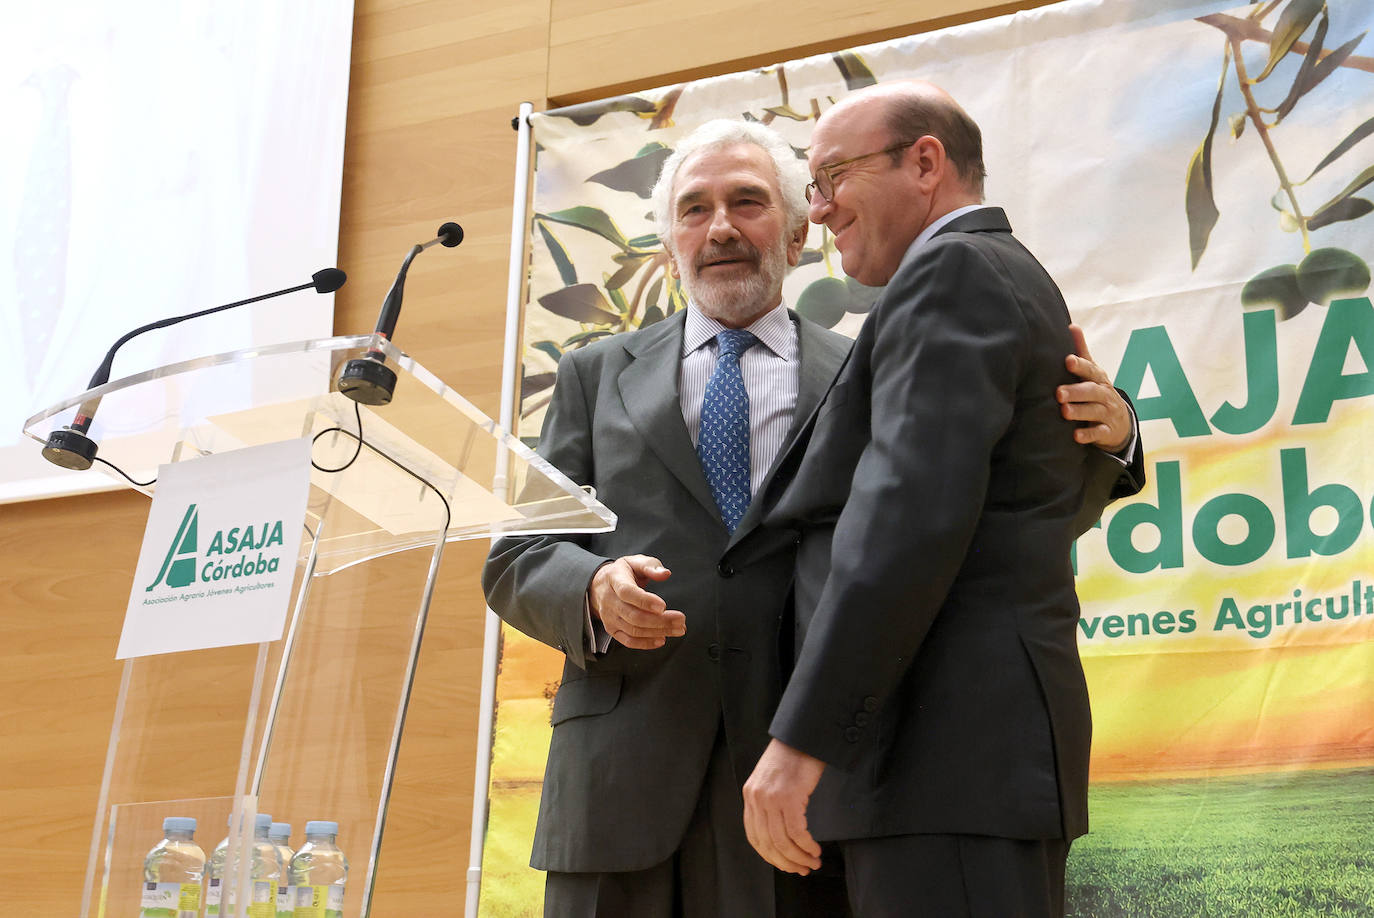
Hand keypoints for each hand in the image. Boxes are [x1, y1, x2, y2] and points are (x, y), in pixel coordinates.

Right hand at [588, 555, 684, 649]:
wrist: (599, 586)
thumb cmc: (623, 572)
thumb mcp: (635, 562)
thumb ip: (651, 566)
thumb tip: (665, 574)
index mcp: (615, 580)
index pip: (627, 592)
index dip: (644, 601)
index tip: (663, 606)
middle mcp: (609, 601)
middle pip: (634, 615)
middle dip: (660, 621)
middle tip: (681, 620)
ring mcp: (609, 617)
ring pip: (633, 630)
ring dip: (658, 632)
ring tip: (679, 629)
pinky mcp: (612, 629)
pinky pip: (628, 641)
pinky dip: (646, 643)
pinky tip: (662, 639)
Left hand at [742, 738, 824, 874]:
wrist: (802, 735)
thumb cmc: (792, 757)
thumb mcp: (771, 780)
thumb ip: (769, 803)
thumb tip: (781, 835)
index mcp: (750, 796)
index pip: (754, 837)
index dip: (770, 857)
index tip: (786, 865)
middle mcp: (757, 799)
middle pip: (768, 843)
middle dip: (786, 862)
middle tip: (802, 870)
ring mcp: (771, 798)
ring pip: (782, 841)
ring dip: (799, 857)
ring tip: (812, 863)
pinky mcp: (789, 797)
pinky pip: (796, 832)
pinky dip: (806, 846)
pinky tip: (815, 849)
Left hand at [1059, 323, 1130, 453]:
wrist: (1121, 421)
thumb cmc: (1098, 391)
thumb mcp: (1093, 372)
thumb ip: (1082, 352)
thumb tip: (1071, 325)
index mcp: (1098, 378)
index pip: (1090, 370)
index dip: (1080, 365)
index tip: (1068, 361)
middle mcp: (1104, 394)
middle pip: (1091, 391)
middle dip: (1076, 392)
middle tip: (1059, 393)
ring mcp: (1107, 413)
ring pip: (1094, 411)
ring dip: (1080, 411)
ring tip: (1065, 412)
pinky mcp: (1107, 431)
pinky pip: (1098, 433)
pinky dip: (1088, 435)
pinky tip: (1076, 436)